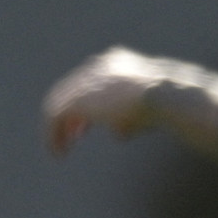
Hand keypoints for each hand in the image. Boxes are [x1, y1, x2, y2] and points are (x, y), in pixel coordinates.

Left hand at [42, 47, 166, 154]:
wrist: (164, 93)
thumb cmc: (165, 103)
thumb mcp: (145, 111)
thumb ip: (128, 120)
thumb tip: (118, 133)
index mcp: (113, 64)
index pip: (88, 85)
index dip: (83, 108)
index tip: (81, 128)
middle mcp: (95, 67)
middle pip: (71, 92)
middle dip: (69, 117)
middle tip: (71, 137)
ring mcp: (84, 81)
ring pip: (58, 104)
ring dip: (57, 129)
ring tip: (60, 149)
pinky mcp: (76, 98)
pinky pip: (54, 116)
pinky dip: (52, 135)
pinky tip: (58, 152)